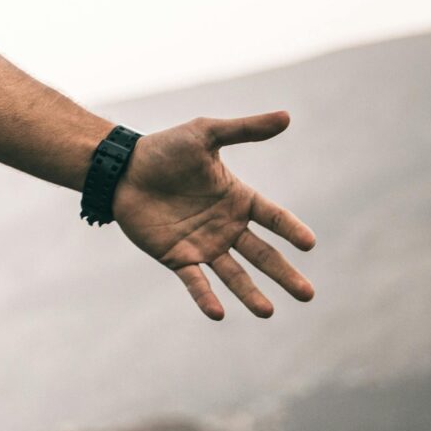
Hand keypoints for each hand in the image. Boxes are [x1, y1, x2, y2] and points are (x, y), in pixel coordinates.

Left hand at [109, 111, 318, 320]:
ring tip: (268, 312)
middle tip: (307, 295)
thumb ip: (244, 129)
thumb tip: (286, 116)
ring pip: (234, 274)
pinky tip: (219, 314)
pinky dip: (206, 297)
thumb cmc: (164, 149)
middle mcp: (226, 226)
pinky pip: (195, 281)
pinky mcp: (177, 257)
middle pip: (262, 254)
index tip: (309, 243)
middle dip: (284, 274)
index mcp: (238, 199)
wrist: (122, 169)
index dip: (290, 229)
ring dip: (250, 293)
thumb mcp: (205, 133)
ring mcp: (203, 244)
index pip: (273, 217)